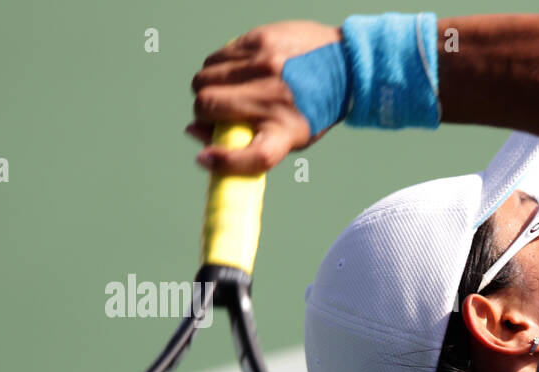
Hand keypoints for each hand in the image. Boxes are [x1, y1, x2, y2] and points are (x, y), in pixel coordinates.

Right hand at [187, 21, 341, 174]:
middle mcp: (275, 98)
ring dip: (207, 89)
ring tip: (229, 91)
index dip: (223, 162)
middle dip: (203, 114)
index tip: (204, 159)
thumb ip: (247, 141)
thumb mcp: (291, 135)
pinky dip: (216, 69)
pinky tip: (236, 72)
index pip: (254, 156)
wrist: (345, 64)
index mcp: (287, 132)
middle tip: (216, 113)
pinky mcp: (258, 41)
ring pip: (203, 80)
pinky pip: (214, 58)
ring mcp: (265, 66)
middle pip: (208, 107)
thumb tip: (194, 131)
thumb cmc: (312, 108)